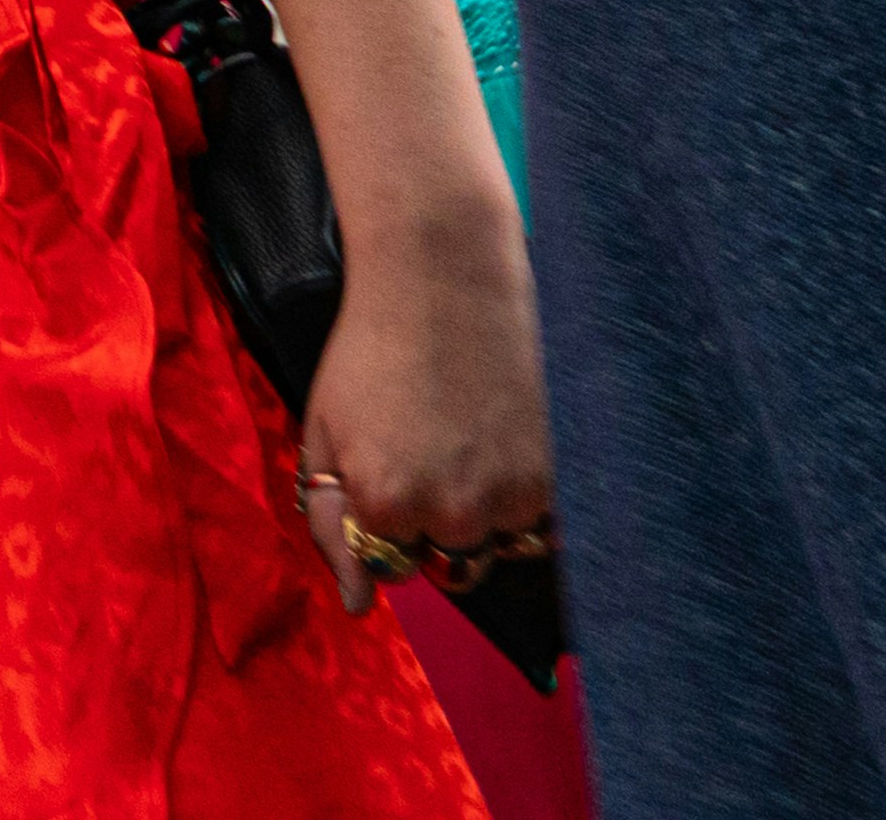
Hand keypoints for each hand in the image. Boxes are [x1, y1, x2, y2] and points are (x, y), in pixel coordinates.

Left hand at [289, 213, 555, 610]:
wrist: (445, 280)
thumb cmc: (371, 350)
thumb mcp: (325, 432)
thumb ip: (332, 526)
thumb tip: (357, 604)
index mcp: (387, 508)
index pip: (390, 566)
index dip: (389, 520)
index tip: (393, 466)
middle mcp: (455, 516)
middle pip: (452, 568)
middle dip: (440, 527)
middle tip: (435, 451)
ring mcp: (514, 498)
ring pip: (503, 545)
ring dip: (489, 513)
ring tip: (472, 438)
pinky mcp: (560, 476)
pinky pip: (547, 522)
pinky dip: (530, 494)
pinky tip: (507, 439)